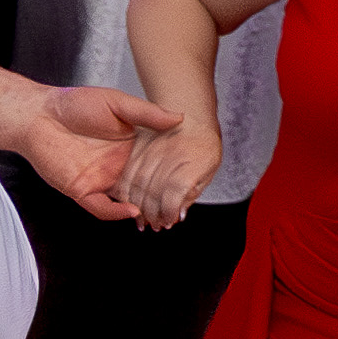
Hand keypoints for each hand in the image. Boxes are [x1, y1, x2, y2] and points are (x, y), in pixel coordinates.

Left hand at [19, 86, 186, 221]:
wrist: (37, 114)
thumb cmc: (73, 104)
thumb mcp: (117, 103)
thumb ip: (146, 113)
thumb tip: (178, 117)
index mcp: (129, 146)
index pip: (155, 166)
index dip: (170, 174)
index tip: (188, 180)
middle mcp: (117, 166)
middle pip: (144, 188)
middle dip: (160, 199)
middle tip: (179, 206)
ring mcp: (100, 179)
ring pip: (127, 202)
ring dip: (143, 211)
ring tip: (161, 215)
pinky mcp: (82, 190)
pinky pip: (102, 208)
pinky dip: (117, 213)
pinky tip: (132, 211)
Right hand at [120, 105, 225, 232]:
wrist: (192, 114)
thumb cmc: (204, 143)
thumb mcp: (209, 168)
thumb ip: (193, 192)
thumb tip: (179, 214)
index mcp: (193, 160)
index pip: (175, 191)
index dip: (170, 211)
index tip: (170, 221)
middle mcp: (171, 153)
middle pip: (154, 190)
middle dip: (152, 213)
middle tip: (156, 225)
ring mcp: (153, 148)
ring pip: (138, 183)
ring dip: (138, 205)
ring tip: (144, 219)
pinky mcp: (140, 145)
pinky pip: (128, 171)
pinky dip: (128, 191)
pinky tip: (132, 203)